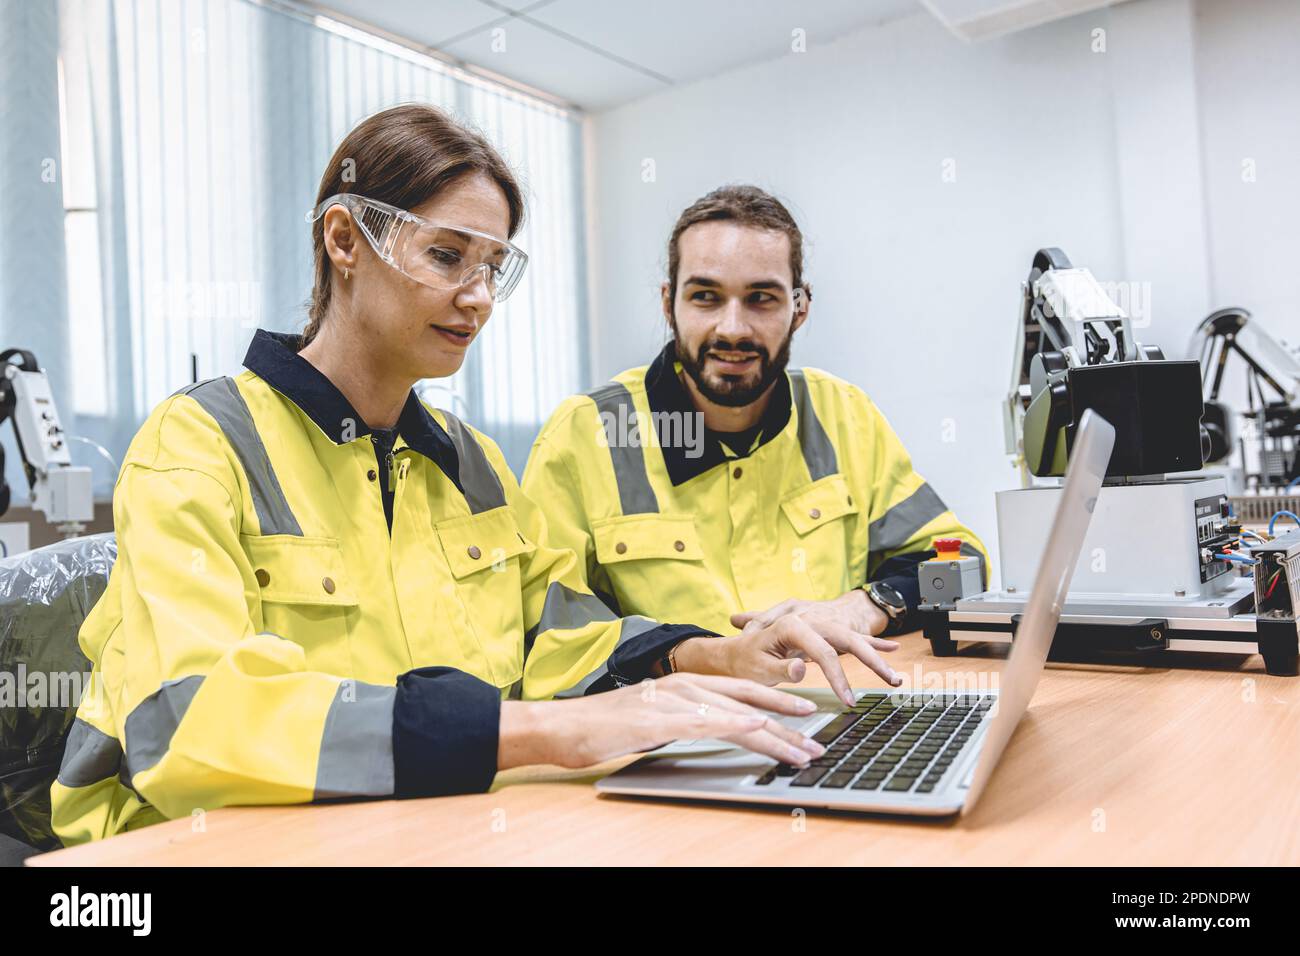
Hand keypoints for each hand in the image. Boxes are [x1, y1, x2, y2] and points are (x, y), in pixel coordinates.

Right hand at [498, 673, 825, 770]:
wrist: (560, 727)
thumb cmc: (599, 728)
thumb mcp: (649, 722)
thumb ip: (678, 722)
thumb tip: (703, 733)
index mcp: (681, 684)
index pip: (739, 693)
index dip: (776, 704)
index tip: (804, 719)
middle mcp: (683, 685)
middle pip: (748, 700)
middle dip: (787, 718)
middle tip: (818, 736)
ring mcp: (673, 699)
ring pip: (737, 713)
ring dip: (775, 733)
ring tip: (803, 749)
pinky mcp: (662, 718)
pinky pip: (709, 722)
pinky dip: (740, 726)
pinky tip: (761, 733)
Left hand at [676, 597, 902, 706]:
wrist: (737, 649)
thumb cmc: (745, 659)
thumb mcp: (757, 666)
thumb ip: (779, 668)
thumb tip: (801, 669)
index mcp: (791, 624)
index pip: (822, 651)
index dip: (837, 676)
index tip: (847, 699)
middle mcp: (808, 621)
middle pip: (846, 638)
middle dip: (872, 659)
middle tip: (891, 681)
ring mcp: (817, 625)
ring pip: (853, 638)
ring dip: (877, 654)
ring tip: (895, 676)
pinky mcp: (821, 633)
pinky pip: (851, 637)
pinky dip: (871, 643)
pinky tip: (892, 648)